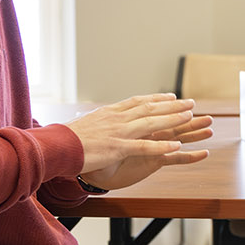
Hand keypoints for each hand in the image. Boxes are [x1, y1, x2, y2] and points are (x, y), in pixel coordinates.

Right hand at [67, 94, 213, 189]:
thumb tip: (100, 119)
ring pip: (151, 122)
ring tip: (190, 117)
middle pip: (150, 108)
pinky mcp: (117, 148)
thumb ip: (99, 122)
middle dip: (172, 105)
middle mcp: (116, 119)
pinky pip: (143, 146)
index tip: (172, 96)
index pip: (138, 101)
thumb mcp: (86, 125)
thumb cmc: (65, 139)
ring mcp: (117, 133)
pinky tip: (176, 146)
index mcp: (109, 113)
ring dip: (172, 119)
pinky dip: (161, 145)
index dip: (157, 98)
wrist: (53, 147)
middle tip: (191, 103)